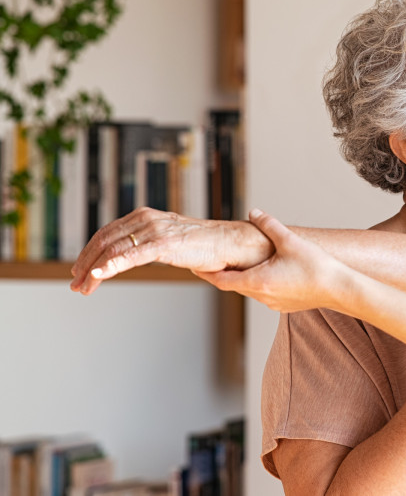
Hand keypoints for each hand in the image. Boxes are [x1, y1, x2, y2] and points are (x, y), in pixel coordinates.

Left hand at [70, 207, 272, 294]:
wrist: (231, 243)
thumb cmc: (205, 246)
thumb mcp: (170, 241)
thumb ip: (150, 244)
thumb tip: (133, 257)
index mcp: (145, 216)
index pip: (107, 233)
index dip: (89, 253)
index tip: (80, 271)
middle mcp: (146, 219)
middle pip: (104, 241)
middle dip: (86, 264)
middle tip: (76, 284)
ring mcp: (155, 230)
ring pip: (113, 250)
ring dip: (93, 271)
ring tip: (84, 288)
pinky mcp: (164, 243)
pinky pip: (131, 256)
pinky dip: (111, 266)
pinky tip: (98, 275)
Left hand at [197, 209, 349, 312]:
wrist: (340, 289)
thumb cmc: (316, 267)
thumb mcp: (290, 240)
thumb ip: (269, 225)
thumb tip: (254, 212)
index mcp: (257, 281)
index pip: (221, 280)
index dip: (206, 273)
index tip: (195, 267)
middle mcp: (262, 296)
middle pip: (235, 285)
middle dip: (224, 273)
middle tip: (215, 262)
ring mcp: (274, 303)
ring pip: (251, 290)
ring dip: (245, 278)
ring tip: (243, 265)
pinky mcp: (286, 306)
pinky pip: (266, 294)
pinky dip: (261, 283)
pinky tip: (271, 273)